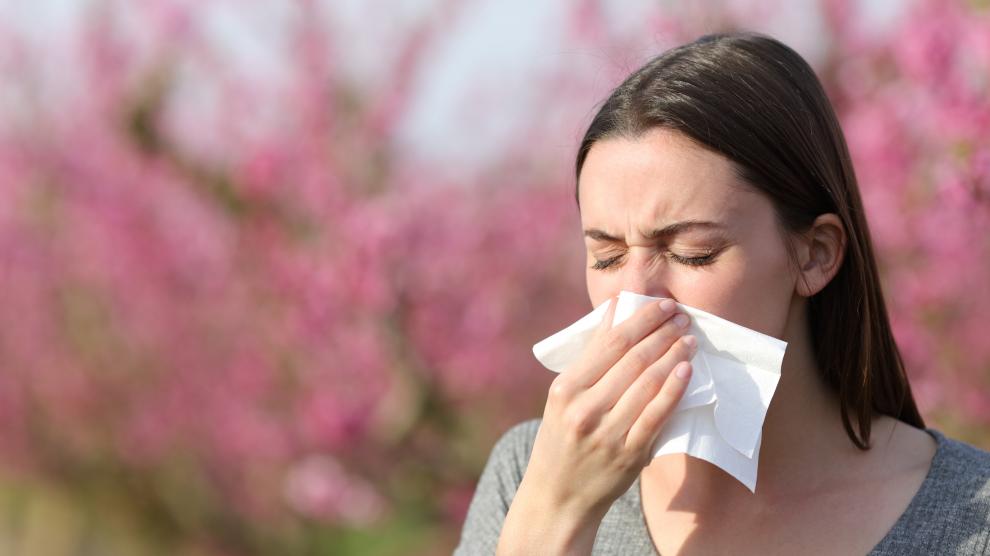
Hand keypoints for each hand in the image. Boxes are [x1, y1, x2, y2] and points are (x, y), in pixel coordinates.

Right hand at [498, 295, 695, 553]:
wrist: (557, 496)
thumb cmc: (561, 438)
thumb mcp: (563, 396)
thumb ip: (590, 355)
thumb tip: (615, 311)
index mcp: (565, 388)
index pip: (610, 343)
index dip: (642, 321)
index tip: (664, 306)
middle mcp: (584, 408)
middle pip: (632, 360)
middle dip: (662, 334)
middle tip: (683, 318)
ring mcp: (607, 433)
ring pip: (648, 384)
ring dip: (673, 357)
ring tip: (689, 340)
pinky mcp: (629, 454)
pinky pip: (657, 415)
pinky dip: (673, 390)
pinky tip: (686, 371)